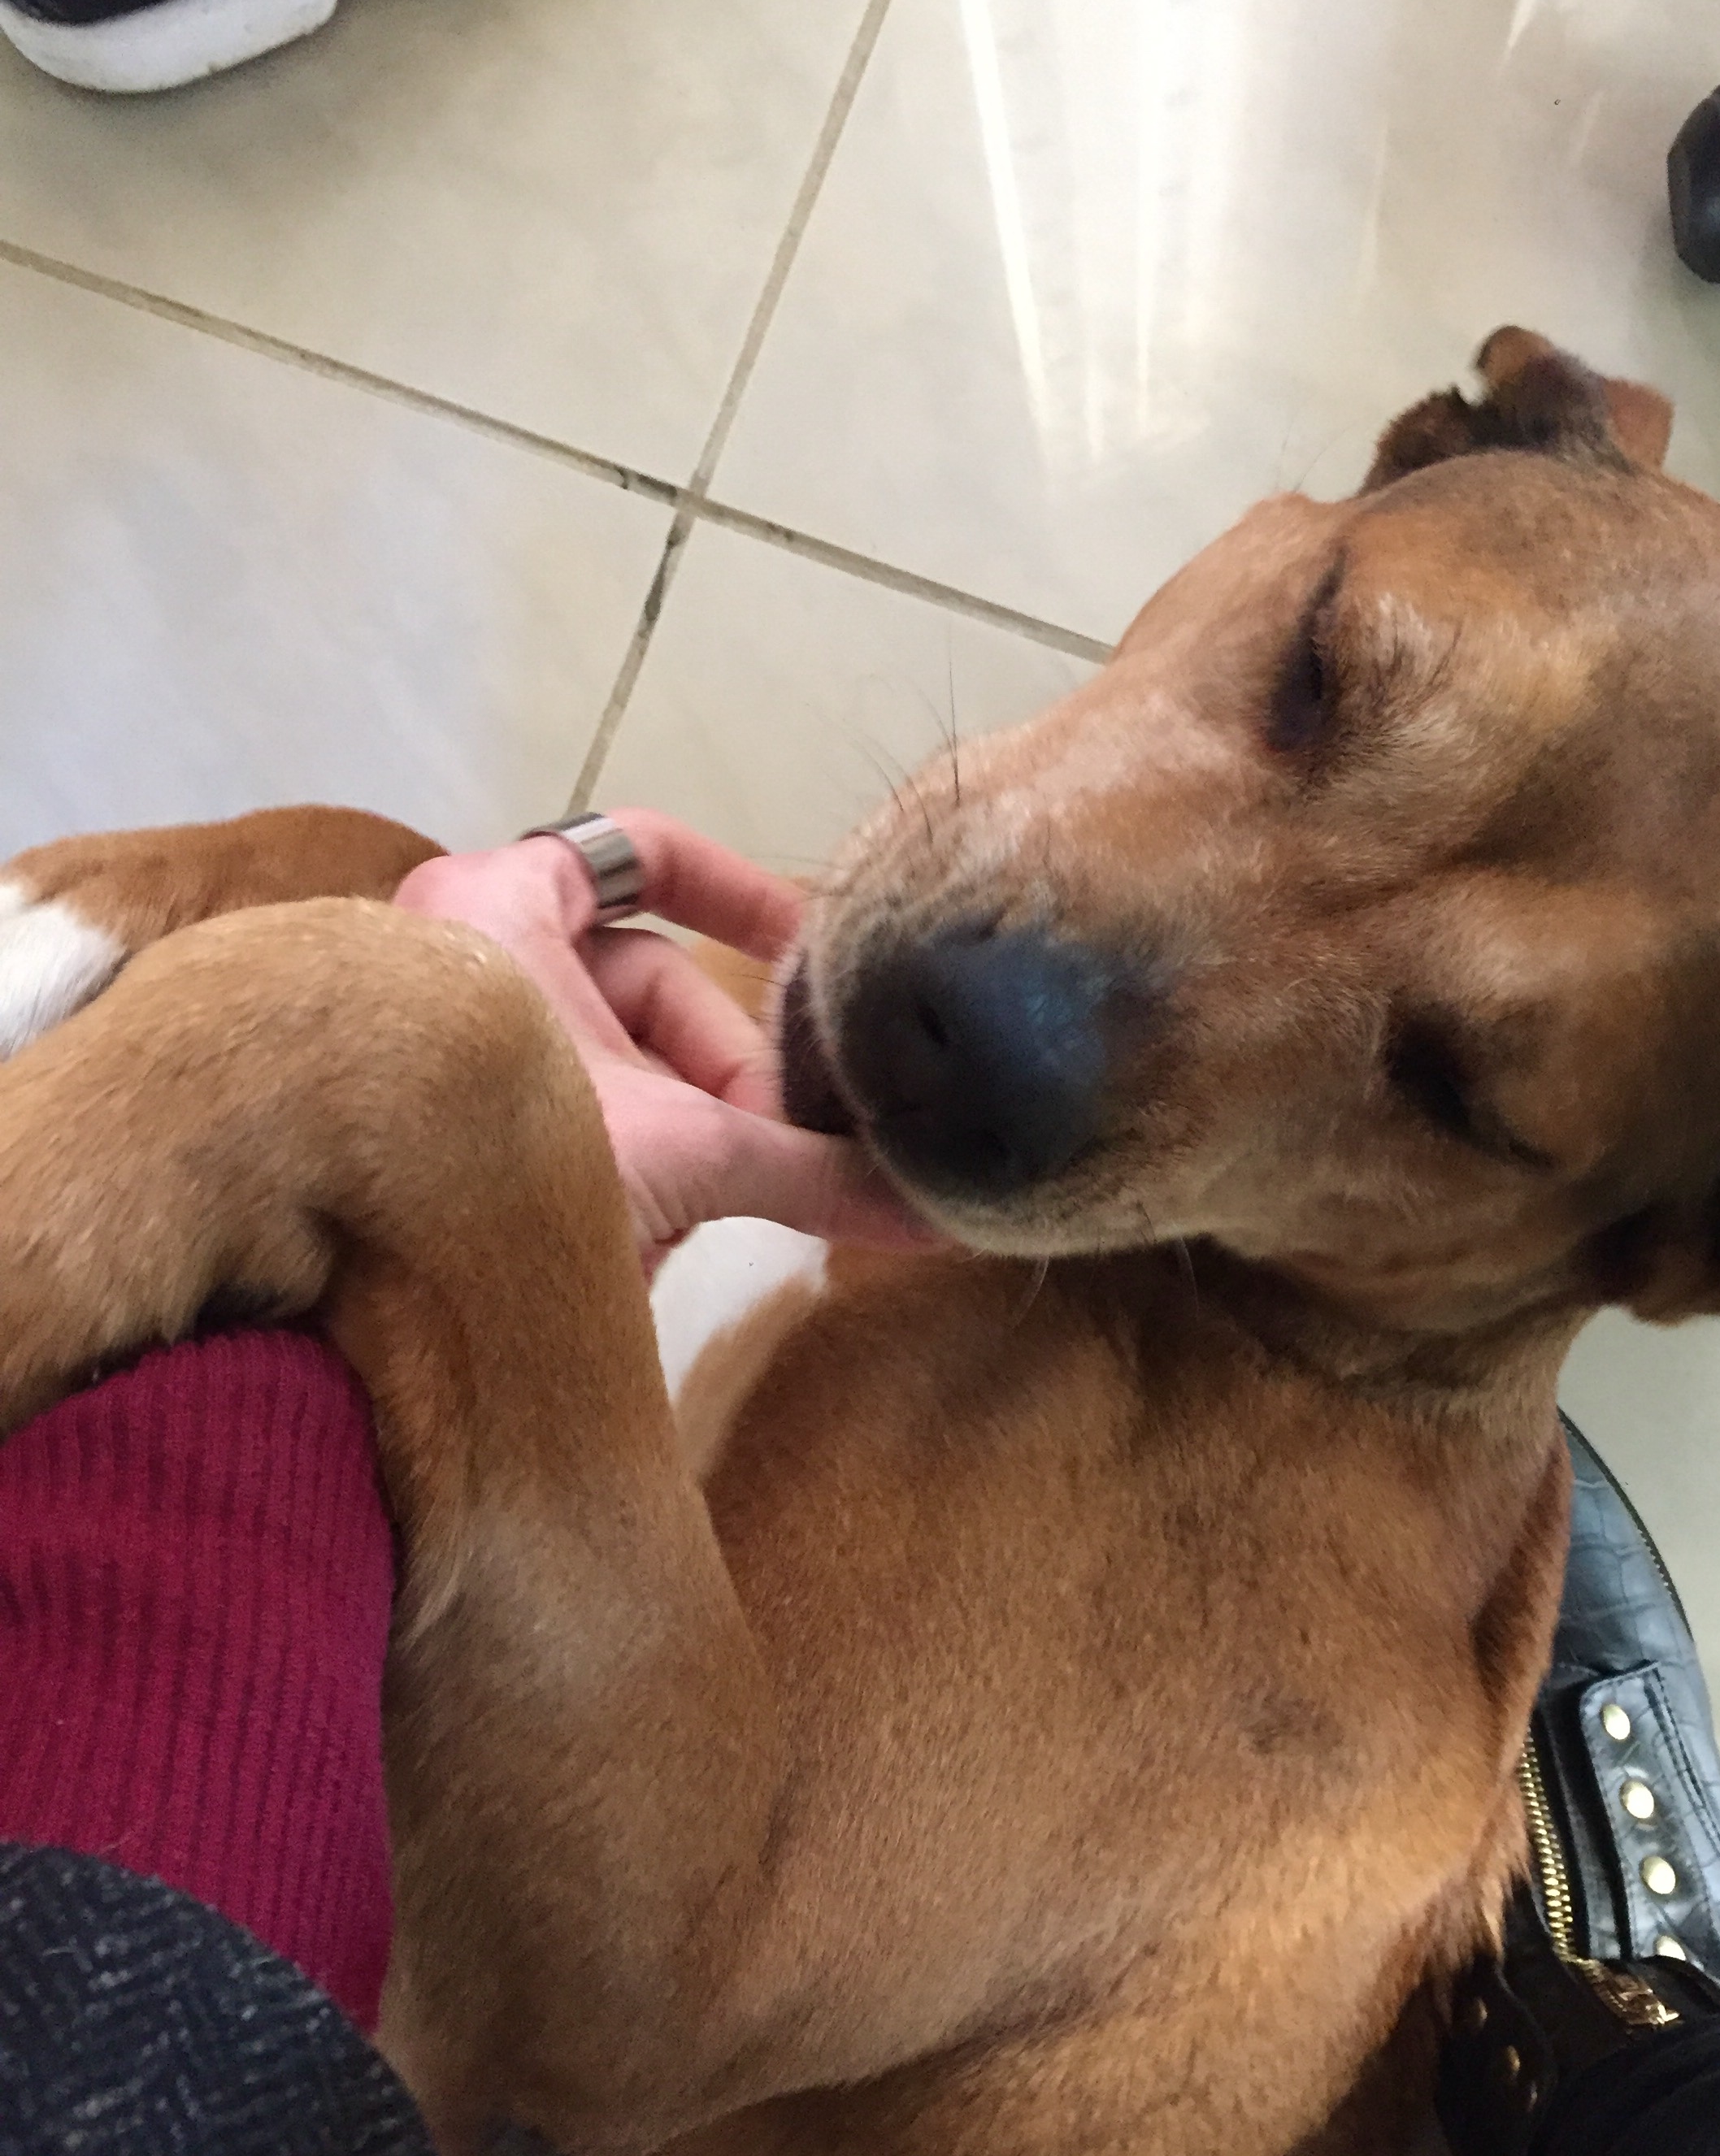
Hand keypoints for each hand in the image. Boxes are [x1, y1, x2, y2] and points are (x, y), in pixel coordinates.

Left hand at [393, 813, 933, 1274]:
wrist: (339, 1306)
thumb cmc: (494, 1165)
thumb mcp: (679, 1155)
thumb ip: (810, 1172)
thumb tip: (944, 1214)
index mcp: (500, 905)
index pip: (641, 849)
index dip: (741, 893)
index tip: (817, 955)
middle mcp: (467, 958)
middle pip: (647, 982)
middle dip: (724, 1070)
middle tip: (772, 1145)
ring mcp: (452, 1047)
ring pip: (614, 1064)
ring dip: (685, 1131)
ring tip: (711, 1209)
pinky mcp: (444, 1130)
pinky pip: (567, 1125)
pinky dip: (627, 1168)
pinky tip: (654, 1242)